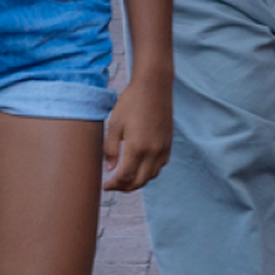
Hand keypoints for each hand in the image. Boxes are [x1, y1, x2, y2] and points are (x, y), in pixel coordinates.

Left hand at [102, 73, 171, 192]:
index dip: (114, 185)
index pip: (125, 177)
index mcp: (137, 148)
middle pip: (139, 181)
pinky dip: (150, 172)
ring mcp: (163, 148)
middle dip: (125, 187)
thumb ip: (111, 149)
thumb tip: (110, 169)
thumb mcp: (114, 124)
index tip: (106, 185)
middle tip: (114, 186)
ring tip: (126, 179)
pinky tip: (141, 167)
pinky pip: (160, 166)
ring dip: (138, 181)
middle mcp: (152, 152)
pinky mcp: (168, 143)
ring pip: (151, 176)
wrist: (154, 87)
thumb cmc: (131, 102)